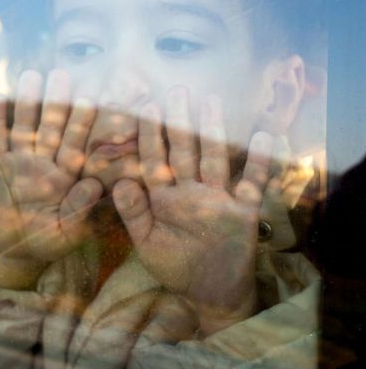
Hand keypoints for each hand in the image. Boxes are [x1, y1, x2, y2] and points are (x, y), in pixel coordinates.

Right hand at [0, 69, 101, 288]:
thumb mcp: (66, 232)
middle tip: (62, 74)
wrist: (15, 248)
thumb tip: (94, 185)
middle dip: (56, 102)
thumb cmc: (48, 242)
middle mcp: (44, 162)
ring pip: (25, 126)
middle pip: (51, 127)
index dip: (81, 122)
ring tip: (31, 76)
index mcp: (66, 176)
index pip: (75, 144)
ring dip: (27, 102)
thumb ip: (79, 209)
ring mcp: (20, 161)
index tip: (89, 99)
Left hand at [113, 87, 272, 335]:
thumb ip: (134, 212)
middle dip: (181, 122)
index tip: (146, 107)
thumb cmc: (173, 266)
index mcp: (164, 196)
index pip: (155, 159)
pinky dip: (259, 163)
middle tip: (177, 91)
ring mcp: (218, 198)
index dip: (150, 134)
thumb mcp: (147, 242)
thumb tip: (121, 181)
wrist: (209, 293)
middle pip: (185, 151)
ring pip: (215, 159)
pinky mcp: (244, 212)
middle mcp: (191, 191)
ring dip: (214, 133)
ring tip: (212, 102)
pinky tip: (264, 138)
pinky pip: (253, 184)